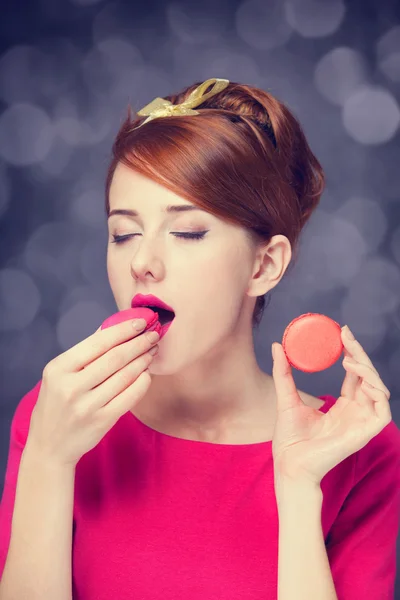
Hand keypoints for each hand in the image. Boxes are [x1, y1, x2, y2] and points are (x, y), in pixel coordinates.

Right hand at [27, 320, 159, 467]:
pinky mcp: (101, 421)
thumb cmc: (57, 404)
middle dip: (138, 343)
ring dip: (143, 360)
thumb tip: (112, 327)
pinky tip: (147, 374)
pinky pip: (129, 397)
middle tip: (154, 335)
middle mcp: (71, 386)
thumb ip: (84, 352)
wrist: (49, 447)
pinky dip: (142, 383)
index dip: (123, 330)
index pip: (98, 342)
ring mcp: (87, 406)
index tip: (141, 322)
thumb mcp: (59, 374)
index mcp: (59, 368)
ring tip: (151, 351)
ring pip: (125, 376)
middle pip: (115, 358)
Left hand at [271, 326, 391, 486]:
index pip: (354, 375)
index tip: (342, 333)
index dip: (352, 353)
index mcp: (342, 407)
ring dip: (367, 369)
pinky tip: (357, 375)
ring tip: (348, 357)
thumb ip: (283, 372)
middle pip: (367, 377)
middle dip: (360, 353)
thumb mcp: (286, 397)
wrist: (290, 464)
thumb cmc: (289, 438)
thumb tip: (276, 345)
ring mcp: (362, 422)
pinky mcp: (366, 432)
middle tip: (346, 334)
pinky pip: (383, 409)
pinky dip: (376, 388)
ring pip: (379, 388)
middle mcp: (356, 412)